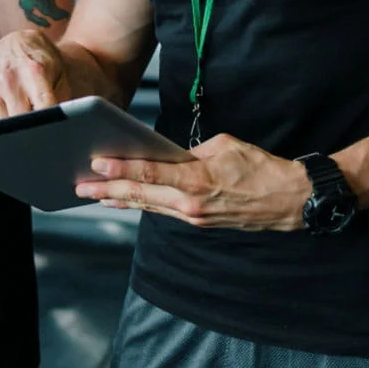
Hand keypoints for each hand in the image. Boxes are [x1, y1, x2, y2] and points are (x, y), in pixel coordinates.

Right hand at [0, 28, 71, 121]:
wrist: (14, 44)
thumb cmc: (41, 63)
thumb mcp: (59, 74)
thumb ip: (61, 99)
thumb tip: (60, 125)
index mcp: (33, 71)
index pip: (43, 111)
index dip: (49, 125)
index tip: (52, 130)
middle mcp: (8, 79)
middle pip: (21, 123)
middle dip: (31, 129)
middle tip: (39, 125)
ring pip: (3, 128)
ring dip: (14, 129)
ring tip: (22, 114)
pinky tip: (7, 112)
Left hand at [74, 132, 311, 231]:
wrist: (289, 200)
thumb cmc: (259, 166)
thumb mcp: (223, 145)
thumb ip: (189, 151)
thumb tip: (166, 154)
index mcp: (197, 181)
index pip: (150, 173)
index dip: (120, 169)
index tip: (96, 163)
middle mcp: (191, 205)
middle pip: (141, 195)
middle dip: (106, 190)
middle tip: (79, 186)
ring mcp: (194, 217)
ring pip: (148, 205)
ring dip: (118, 200)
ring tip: (91, 194)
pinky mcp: (198, 221)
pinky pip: (162, 211)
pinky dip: (140, 204)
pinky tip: (123, 201)